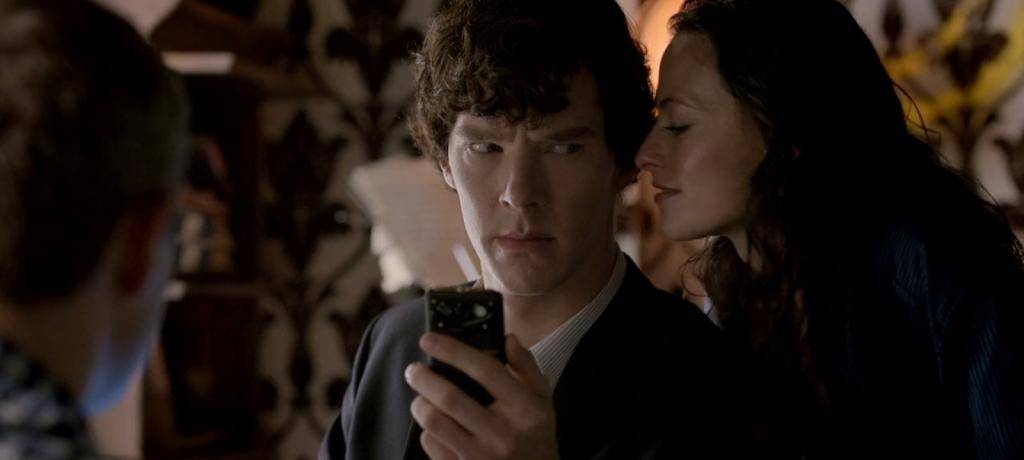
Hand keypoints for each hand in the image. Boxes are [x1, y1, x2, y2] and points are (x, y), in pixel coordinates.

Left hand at [405, 333, 559, 459]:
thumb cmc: (537, 437)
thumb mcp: (543, 400)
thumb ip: (527, 367)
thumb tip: (508, 338)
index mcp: (523, 409)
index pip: (485, 371)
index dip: (453, 350)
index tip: (430, 339)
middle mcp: (502, 434)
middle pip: (450, 397)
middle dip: (424, 378)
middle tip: (414, 369)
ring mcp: (480, 457)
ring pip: (434, 422)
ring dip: (420, 404)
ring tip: (421, 397)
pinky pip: (432, 445)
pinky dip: (427, 431)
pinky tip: (434, 426)